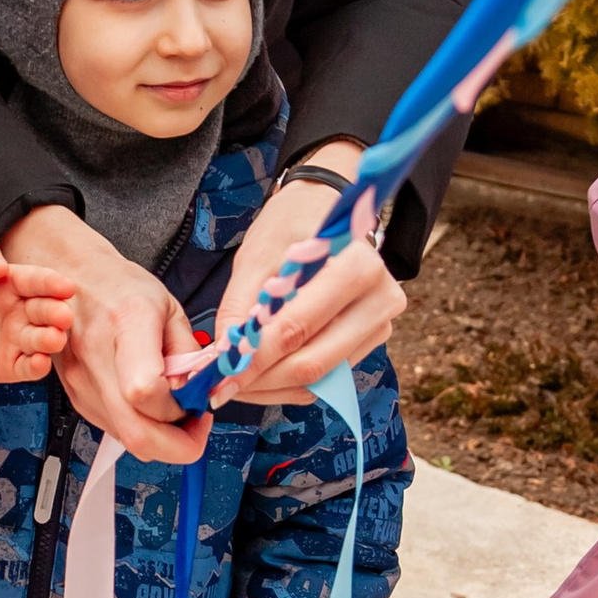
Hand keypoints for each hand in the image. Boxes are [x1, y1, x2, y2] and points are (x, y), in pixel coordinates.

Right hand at [0, 204, 208, 462]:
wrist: (74, 280)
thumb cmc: (123, 289)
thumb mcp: (170, 309)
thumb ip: (187, 354)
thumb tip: (197, 397)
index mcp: (127, 322)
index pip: (147, 391)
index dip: (179, 410)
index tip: (198, 404)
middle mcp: (96, 357)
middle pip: (136, 432)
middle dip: (177, 446)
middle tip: (196, 426)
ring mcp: (80, 381)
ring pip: (126, 438)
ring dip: (160, 438)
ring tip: (174, 409)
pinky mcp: (76, 396)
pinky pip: (114, 429)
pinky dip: (140, 426)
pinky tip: (151, 405)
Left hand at [0, 242, 77, 385]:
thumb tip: (0, 265)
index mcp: (14, 284)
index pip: (37, 281)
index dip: (52, 283)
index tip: (65, 287)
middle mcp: (24, 311)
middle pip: (46, 310)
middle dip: (57, 313)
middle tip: (63, 316)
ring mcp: (20, 339)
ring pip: (43, 339)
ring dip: (52, 339)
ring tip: (54, 339)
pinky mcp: (13, 365)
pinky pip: (29, 368)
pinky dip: (37, 366)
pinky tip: (39, 362)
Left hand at [207, 147, 405, 404]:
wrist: (323, 210)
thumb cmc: (291, 225)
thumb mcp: (257, 256)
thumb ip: (241, 308)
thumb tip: (224, 358)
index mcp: (358, 266)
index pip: (298, 326)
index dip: (255, 357)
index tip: (217, 377)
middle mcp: (380, 299)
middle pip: (314, 361)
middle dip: (262, 380)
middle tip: (221, 387)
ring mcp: (380, 324)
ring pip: (321, 377)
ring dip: (273, 387)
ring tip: (235, 383)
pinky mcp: (370, 341)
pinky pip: (328, 377)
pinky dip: (290, 384)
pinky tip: (261, 376)